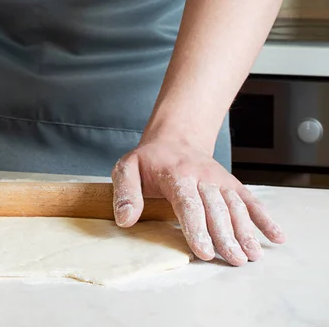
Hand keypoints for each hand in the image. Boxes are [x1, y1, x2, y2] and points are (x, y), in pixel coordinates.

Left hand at [111, 138, 285, 265]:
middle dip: (226, 236)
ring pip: (235, 207)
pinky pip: (250, 200)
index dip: (197, 229)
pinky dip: (264, 218)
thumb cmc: (148, 161)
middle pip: (216, 209)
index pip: (189, 204)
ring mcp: (220, 180)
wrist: (174, 139)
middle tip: (234, 260)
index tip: (204, 252)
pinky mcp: (231, 184)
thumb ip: (125, 194)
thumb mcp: (126, 169)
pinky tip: (276, 237)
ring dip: (246, 231)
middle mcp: (202, 176)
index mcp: (176, 174)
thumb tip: (126, 220)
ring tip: (252, 256)